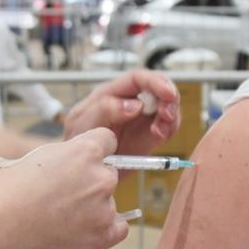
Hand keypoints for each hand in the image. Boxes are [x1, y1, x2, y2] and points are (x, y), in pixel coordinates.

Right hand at [0, 129, 127, 248]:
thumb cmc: (7, 194)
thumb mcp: (36, 158)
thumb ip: (67, 157)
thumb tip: (82, 161)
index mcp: (84, 151)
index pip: (107, 141)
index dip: (94, 151)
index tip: (82, 164)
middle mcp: (100, 177)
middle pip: (108, 174)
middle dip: (91, 183)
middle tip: (62, 198)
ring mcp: (104, 208)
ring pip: (108, 203)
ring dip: (93, 209)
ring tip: (59, 221)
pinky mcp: (103, 236)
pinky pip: (118, 229)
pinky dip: (104, 231)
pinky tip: (79, 233)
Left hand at [64, 70, 180, 154]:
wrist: (80, 169)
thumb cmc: (77, 142)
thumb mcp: (82, 124)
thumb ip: (104, 109)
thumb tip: (136, 105)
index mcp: (111, 93)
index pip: (137, 78)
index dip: (155, 82)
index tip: (167, 93)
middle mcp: (130, 101)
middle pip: (158, 88)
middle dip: (168, 97)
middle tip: (167, 114)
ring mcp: (142, 118)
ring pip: (167, 107)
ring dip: (170, 115)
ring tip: (160, 130)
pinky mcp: (150, 135)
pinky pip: (167, 127)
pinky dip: (169, 129)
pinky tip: (160, 136)